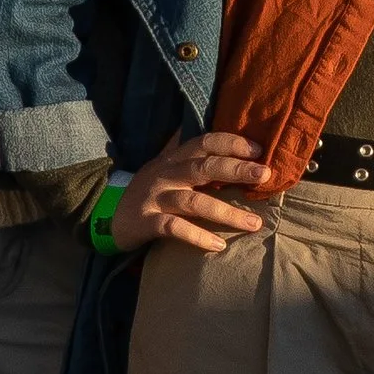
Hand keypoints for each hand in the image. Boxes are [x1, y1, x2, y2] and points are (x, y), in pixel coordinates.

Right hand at [112, 130, 275, 255]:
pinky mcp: (146, 222)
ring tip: (254, 223)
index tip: (259, 151)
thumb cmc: (148, 191)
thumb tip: (215, 128)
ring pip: (194, 202)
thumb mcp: (165, 165)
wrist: (107, 216)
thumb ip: (188, 151)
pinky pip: (174, 228)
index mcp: (173, 158)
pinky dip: (197, 237)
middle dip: (236, 169)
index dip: (232, 143)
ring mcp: (155, 198)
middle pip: (203, 167)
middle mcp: (165, 174)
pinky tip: (219, 246)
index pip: (204, 142)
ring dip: (227, 212)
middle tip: (265, 175)